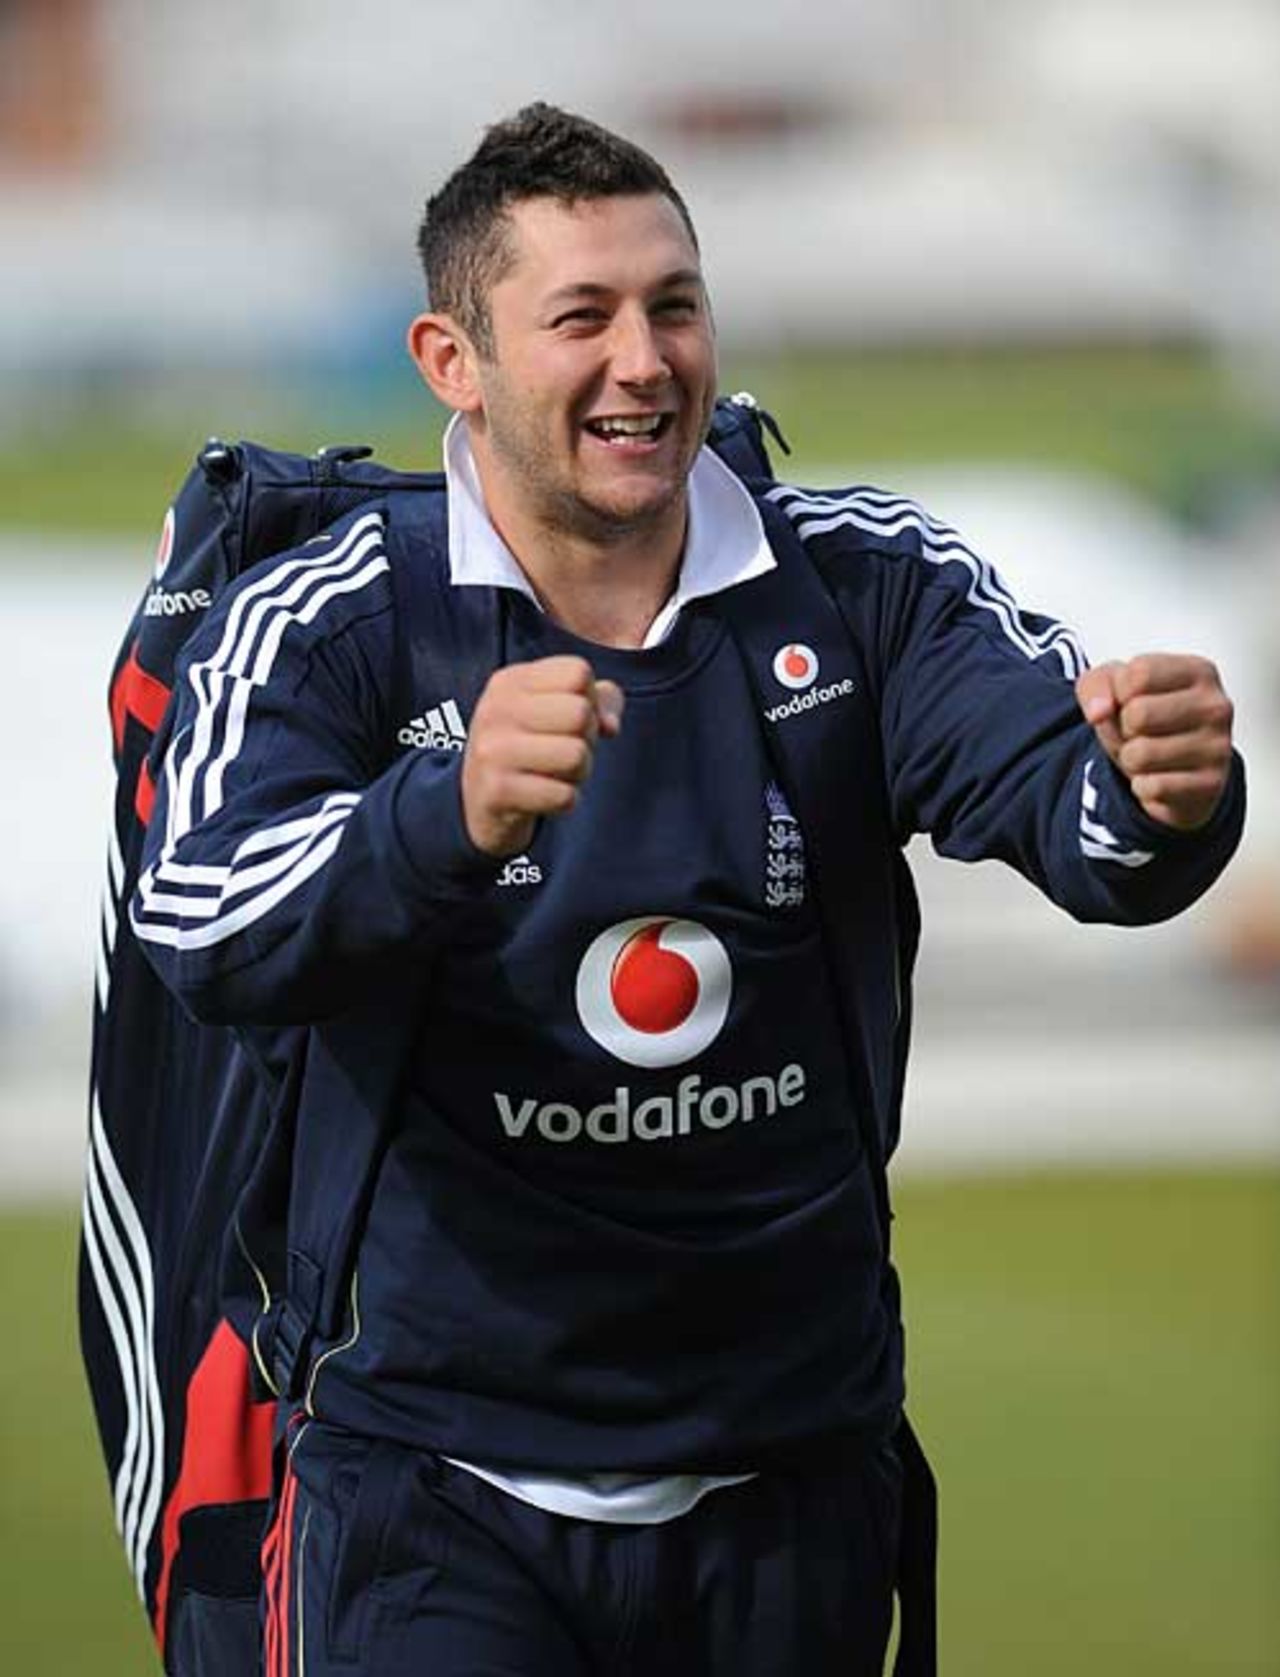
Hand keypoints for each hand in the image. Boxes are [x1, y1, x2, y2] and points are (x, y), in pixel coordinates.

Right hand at [461, 655, 624, 857]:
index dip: (590, 699)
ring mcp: (492, 750)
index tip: (570, 719)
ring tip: (556, 773)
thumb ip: (599, 701)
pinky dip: (565, 801)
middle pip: (580, 712)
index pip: (578, 672)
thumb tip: (610, 726)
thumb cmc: (530, 746)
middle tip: (566, 750)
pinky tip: (543, 795)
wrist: (478, 799)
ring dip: (579, 772)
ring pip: (577, 755)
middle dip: (587, 738)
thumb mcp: (555, 709)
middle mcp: (496, 709)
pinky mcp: (497, 791)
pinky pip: (564, 796)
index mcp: (510, 681)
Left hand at [1075, 653, 1232, 830]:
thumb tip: (1099, 712)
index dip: (1119, 693)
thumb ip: (1096, 687)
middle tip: (1139, 733)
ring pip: (1140, 755)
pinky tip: (1160, 778)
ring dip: (1130, 759)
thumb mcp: (1113, 690)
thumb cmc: (1145, 720)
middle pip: (1138, 714)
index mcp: (1198, 672)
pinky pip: (1151, 787)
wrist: (1175, 769)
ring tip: (1149, 755)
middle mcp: (1215, 706)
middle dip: (1123, 729)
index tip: (1132, 700)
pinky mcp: (1211, 785)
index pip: (1138, 674)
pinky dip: (1143, 787)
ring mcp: (1218, 747)